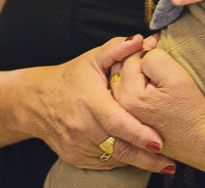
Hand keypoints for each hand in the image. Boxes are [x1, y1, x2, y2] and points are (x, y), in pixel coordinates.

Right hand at [28, 35, 174, 173]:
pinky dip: (120, 162)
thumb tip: (139, 39)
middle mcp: (81, 126)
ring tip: (160, 163)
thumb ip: (116, 48)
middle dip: (145, 157)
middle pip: (118, 147)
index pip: (117, 121)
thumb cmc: (71, 77)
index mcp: (89, 101)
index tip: (160, 142)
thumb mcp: (92, 58)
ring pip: (112, 159)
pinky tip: (136, 159)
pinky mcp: (73, 157)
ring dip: (136, 161)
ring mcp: (76, 145)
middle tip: (169, 163)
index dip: (139, 133)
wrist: (35, 102)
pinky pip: (101, 165)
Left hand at [111, 45, 204, 173]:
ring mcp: (125, 116)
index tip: (167, 56)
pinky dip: (138, 88)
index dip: (151, 50)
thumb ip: (154, 58)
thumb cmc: (193, 111)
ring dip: (138, 75)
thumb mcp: (176, 77)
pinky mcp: (133, 122)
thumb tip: (145, 50)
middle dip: (140, 62)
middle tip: (164, 68)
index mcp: (129, 95)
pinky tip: (155, 93)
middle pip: (124, 69)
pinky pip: (129, 95)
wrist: (202, 142)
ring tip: (160, 81)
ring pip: (125, 81)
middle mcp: (121, 108)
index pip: (132, 57)